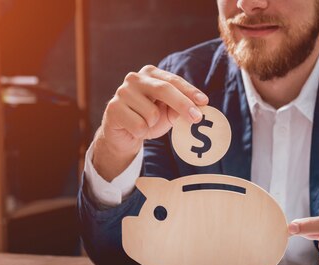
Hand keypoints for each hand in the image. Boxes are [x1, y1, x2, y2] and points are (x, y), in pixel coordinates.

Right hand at [92, 65, 208, 180]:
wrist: (122, 135)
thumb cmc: (147, 120)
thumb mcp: (167, 113)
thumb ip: (180, 108)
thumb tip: (197, 108)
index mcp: (150, 74)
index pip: (173, 81)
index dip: (190, 91)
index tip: (204, 102)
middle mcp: (135, 78)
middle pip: (164, 89)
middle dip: (183, 104)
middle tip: (197, 119)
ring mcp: (122, 92)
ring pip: (152, 113)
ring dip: (153, 125)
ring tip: (144, 124)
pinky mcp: (113, 108)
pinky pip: (139, 125)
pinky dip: (141, 132)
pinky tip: (133, 129)